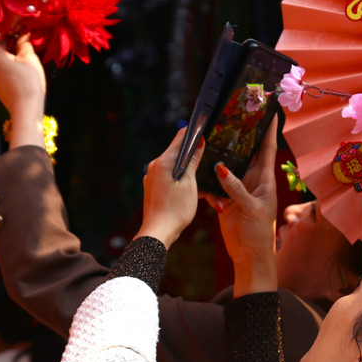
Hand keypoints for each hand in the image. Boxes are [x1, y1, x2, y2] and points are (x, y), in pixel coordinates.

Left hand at [0, 28, 45, 149]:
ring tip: (22, 43)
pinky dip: (5, 57)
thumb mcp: (29, 59)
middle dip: (3, 35)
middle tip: (20, 28)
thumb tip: (23, 33)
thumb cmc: (28, 83)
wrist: (26, 111)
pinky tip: (19, 58)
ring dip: (5, 47)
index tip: (5, 17)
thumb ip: (23, 42)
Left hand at [137, 128, 203, 249]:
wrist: (158, 233)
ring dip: (190, 176)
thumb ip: (193, 162)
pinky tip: (194, 194)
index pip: (179, 139)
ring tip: (205, 188)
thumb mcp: (190, 184)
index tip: (203, 128)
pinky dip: (183, 184)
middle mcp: (154, 167)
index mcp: (163, 162)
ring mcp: (152, 178)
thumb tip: (198, 142)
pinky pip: (171, 180)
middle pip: (178, 155)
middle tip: (209, 161)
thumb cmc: (175, 210)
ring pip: (176, 170)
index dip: (192, 133)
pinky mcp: (154, 188)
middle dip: (194, 159)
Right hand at [207, 117, 278, 293]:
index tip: (271, 110)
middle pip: (246, 151)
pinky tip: (203, 179)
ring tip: (210, 138)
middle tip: (233, 114)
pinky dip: (209, 182)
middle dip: (241, 134)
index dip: (269, 129)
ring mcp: (238, 188)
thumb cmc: (258, 233)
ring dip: (220, 155)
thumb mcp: (250, 208)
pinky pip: (215, 184)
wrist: (248, 256)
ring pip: (228, 165)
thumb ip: (236, 187)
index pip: (268, 148)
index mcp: (264, 179)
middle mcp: (252, 180)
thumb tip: (221, 167)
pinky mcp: (226, 198)